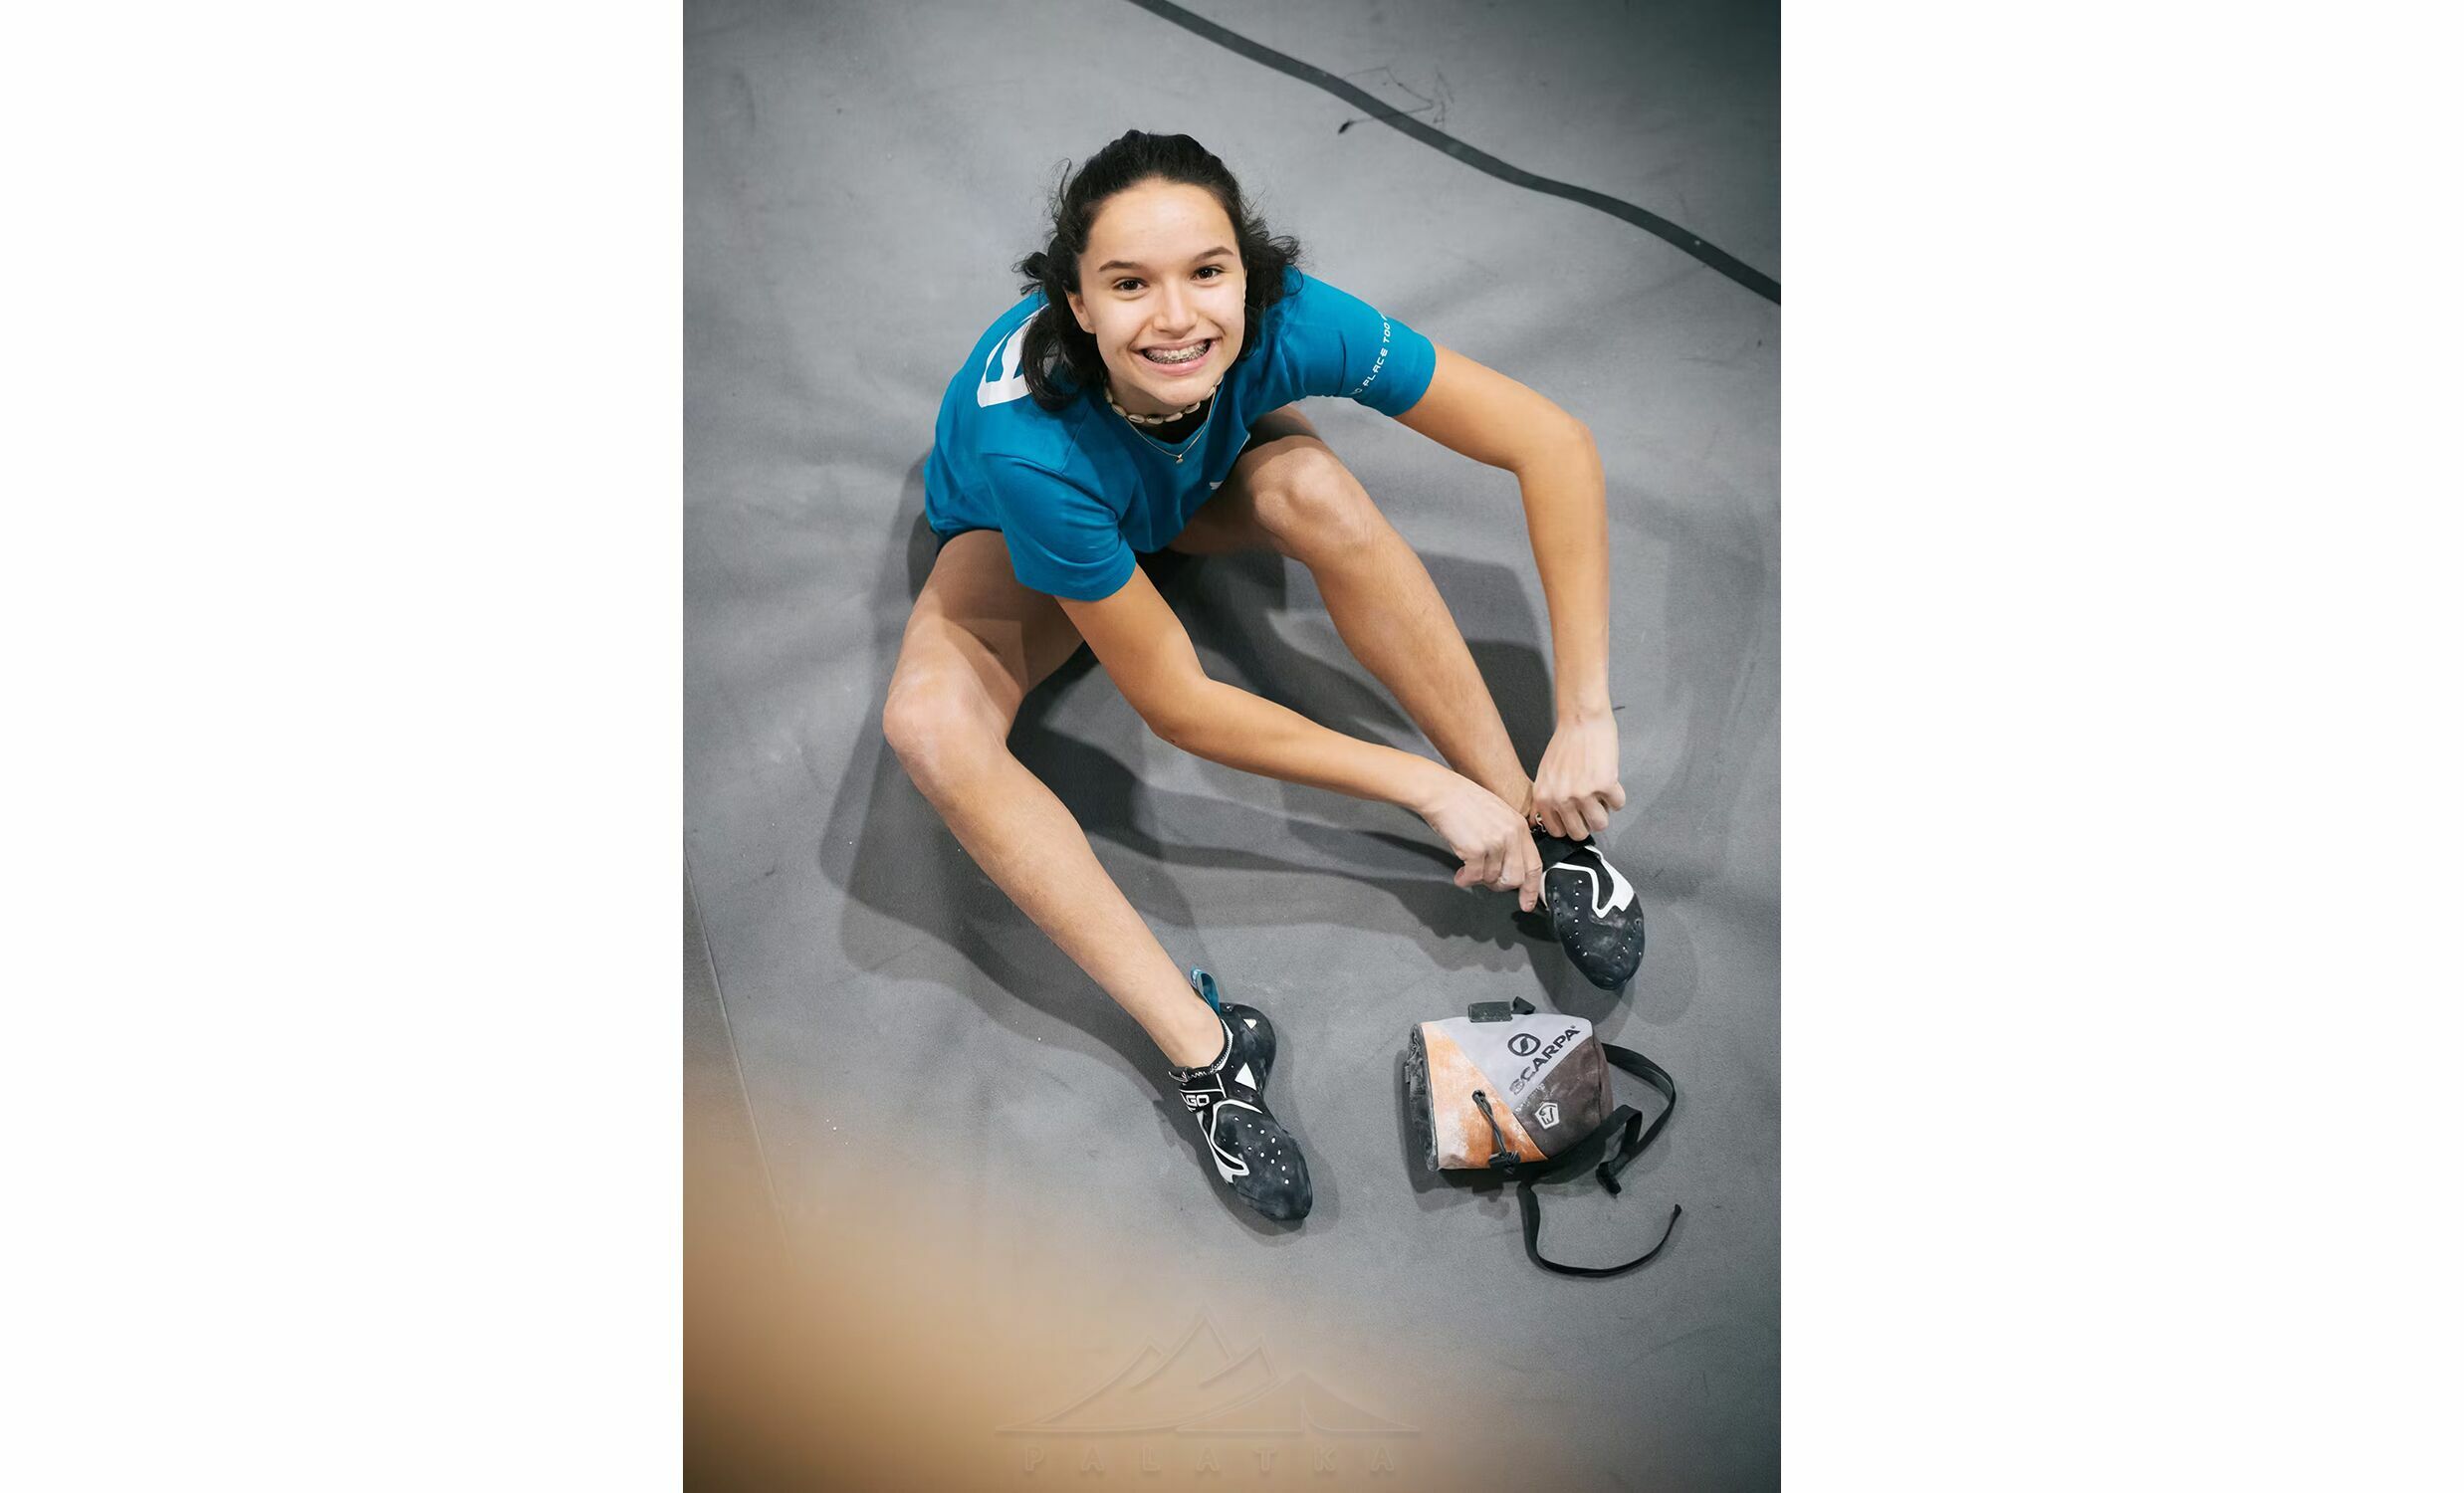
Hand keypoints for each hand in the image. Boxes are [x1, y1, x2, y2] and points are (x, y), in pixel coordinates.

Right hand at [1414, 771, 1545, 910]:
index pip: (1534, 865)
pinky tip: (1460, 874)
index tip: (1527, 902)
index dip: (1531, 888)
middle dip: (1500, 886)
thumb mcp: (1498, 815)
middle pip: (1515, 878)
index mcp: (1519, 826)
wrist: (1442, 792)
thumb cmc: (1463, 801)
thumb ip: (1509, 838)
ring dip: (1478, 879)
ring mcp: (1494, 843)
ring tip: (1468, 870)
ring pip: (1492, 879)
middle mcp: (1511, 835)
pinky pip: (1474, 877)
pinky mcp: (1476, 850)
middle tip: (1488, 882)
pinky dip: (1465, 880)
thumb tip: (1508, 866)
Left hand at [1530, 711, 1625, 839]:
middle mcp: (1561, 799)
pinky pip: (1618, 805)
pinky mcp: (1605, 785)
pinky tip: (1610, 781)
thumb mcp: (1546, 775)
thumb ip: (1549, 799)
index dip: (1570, 825)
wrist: (1581, 720)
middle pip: (1579, 833)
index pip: (1558, 832)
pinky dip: (1617, 796)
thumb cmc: (1565, 744)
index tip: (1576, 818)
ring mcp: (1583, 794)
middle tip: (1592, 807)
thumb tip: (1555, 824)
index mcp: (1544, 797)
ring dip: (1605, 812)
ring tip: (1601, 795)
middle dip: (1588, 822)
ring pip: (1600, 824)